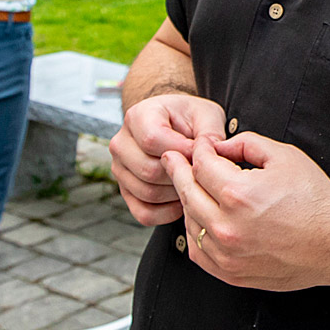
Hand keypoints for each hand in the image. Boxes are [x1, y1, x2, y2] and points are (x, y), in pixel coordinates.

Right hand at [110, 92, 228, 224]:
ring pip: (147, 193)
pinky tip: (183, 199)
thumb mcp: (206, 116)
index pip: (152, 140)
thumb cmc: (191, 119)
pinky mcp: (125, 192)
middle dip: (181, 175)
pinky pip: (144, 213)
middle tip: (199, 172)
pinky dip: (168, 213)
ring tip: (193, 182)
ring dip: (176, 193)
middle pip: (149, 170)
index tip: (200, 153)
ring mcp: (119, 170)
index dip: (182, 151)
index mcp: (138, 116)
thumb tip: (210, 156)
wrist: (176, 126)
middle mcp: (121, 143)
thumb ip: (209, 134)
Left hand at [167, 130, 329, 291]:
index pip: (201, 165)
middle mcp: (226, 227)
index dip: (198, 149)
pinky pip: (198, 251)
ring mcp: (227, 254)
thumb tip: (220, 146)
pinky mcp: (231, 273)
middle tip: (173, 159)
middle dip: (178, 170)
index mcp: (238, 195)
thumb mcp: (284, 156)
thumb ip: (246, 144)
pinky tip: (202, 220)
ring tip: (193, 188)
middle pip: (187, 192)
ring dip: (188, 202)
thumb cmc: (315, 200)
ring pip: (189, 222)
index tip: (199, 145)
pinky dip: (195, 232)